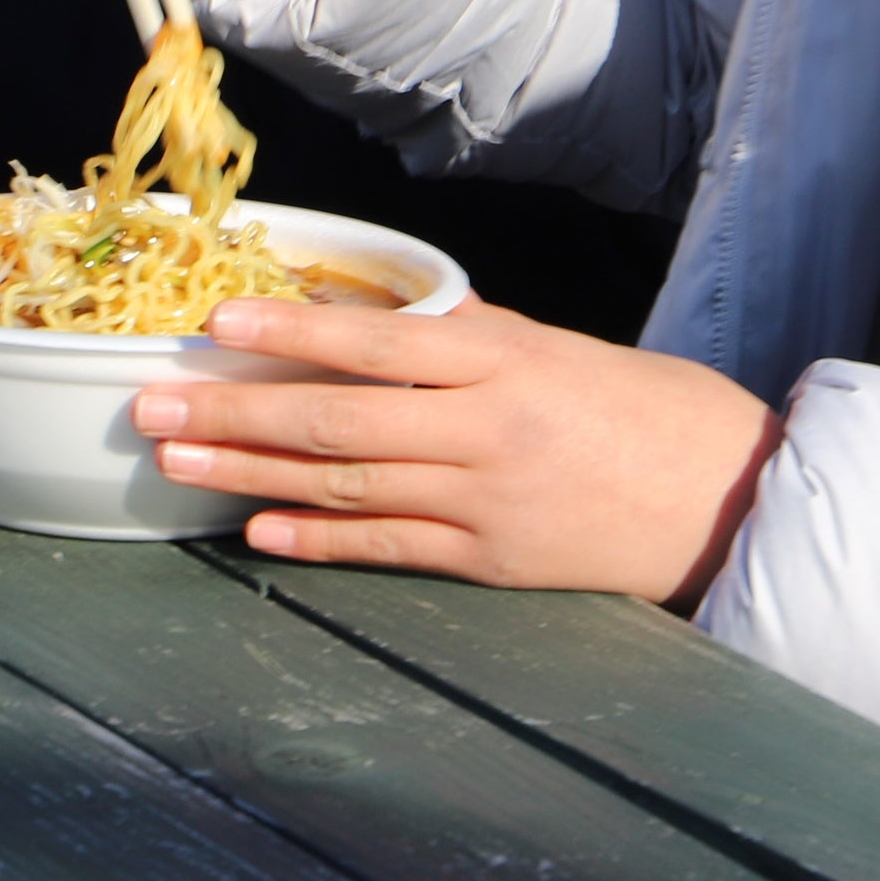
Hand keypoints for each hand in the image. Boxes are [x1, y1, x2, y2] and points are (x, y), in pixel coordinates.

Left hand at [134, 296, 783, 603]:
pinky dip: (317, 537)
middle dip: (236, 412)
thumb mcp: (553, 348)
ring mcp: (488, 503)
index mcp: (504, 361)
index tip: (214, 324)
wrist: (729, 497)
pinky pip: (389, 547)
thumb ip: (463, 339)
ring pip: (348, 484)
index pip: (377, 342)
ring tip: (176, 460)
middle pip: (340, 420)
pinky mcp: (493, 562)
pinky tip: (255, 526)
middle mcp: (489, 431)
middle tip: (150, 406)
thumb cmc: (640, 406)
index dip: (290, 334)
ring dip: (251, 473)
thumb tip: (368, 317)